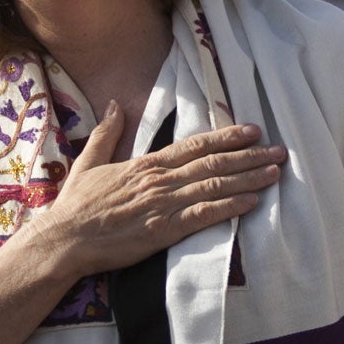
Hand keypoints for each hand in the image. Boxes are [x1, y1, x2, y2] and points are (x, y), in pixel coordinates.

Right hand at [36, 105, 285, 277]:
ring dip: (248, 178)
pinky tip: (252, 202)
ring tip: (274, 172)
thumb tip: (116, 104)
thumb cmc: (76, 206)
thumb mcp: (89, 161)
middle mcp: (160, 180)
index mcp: (146, 164)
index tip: (252, 131)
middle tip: (279, 150)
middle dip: (250, 156)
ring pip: (215, 186)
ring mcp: (164, 204)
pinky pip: (204, 215)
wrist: (64, 239)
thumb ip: (107, 133)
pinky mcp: (164, 230)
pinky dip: (230, 207)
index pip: (195, 145)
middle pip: (213, 163)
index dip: (227, 137)